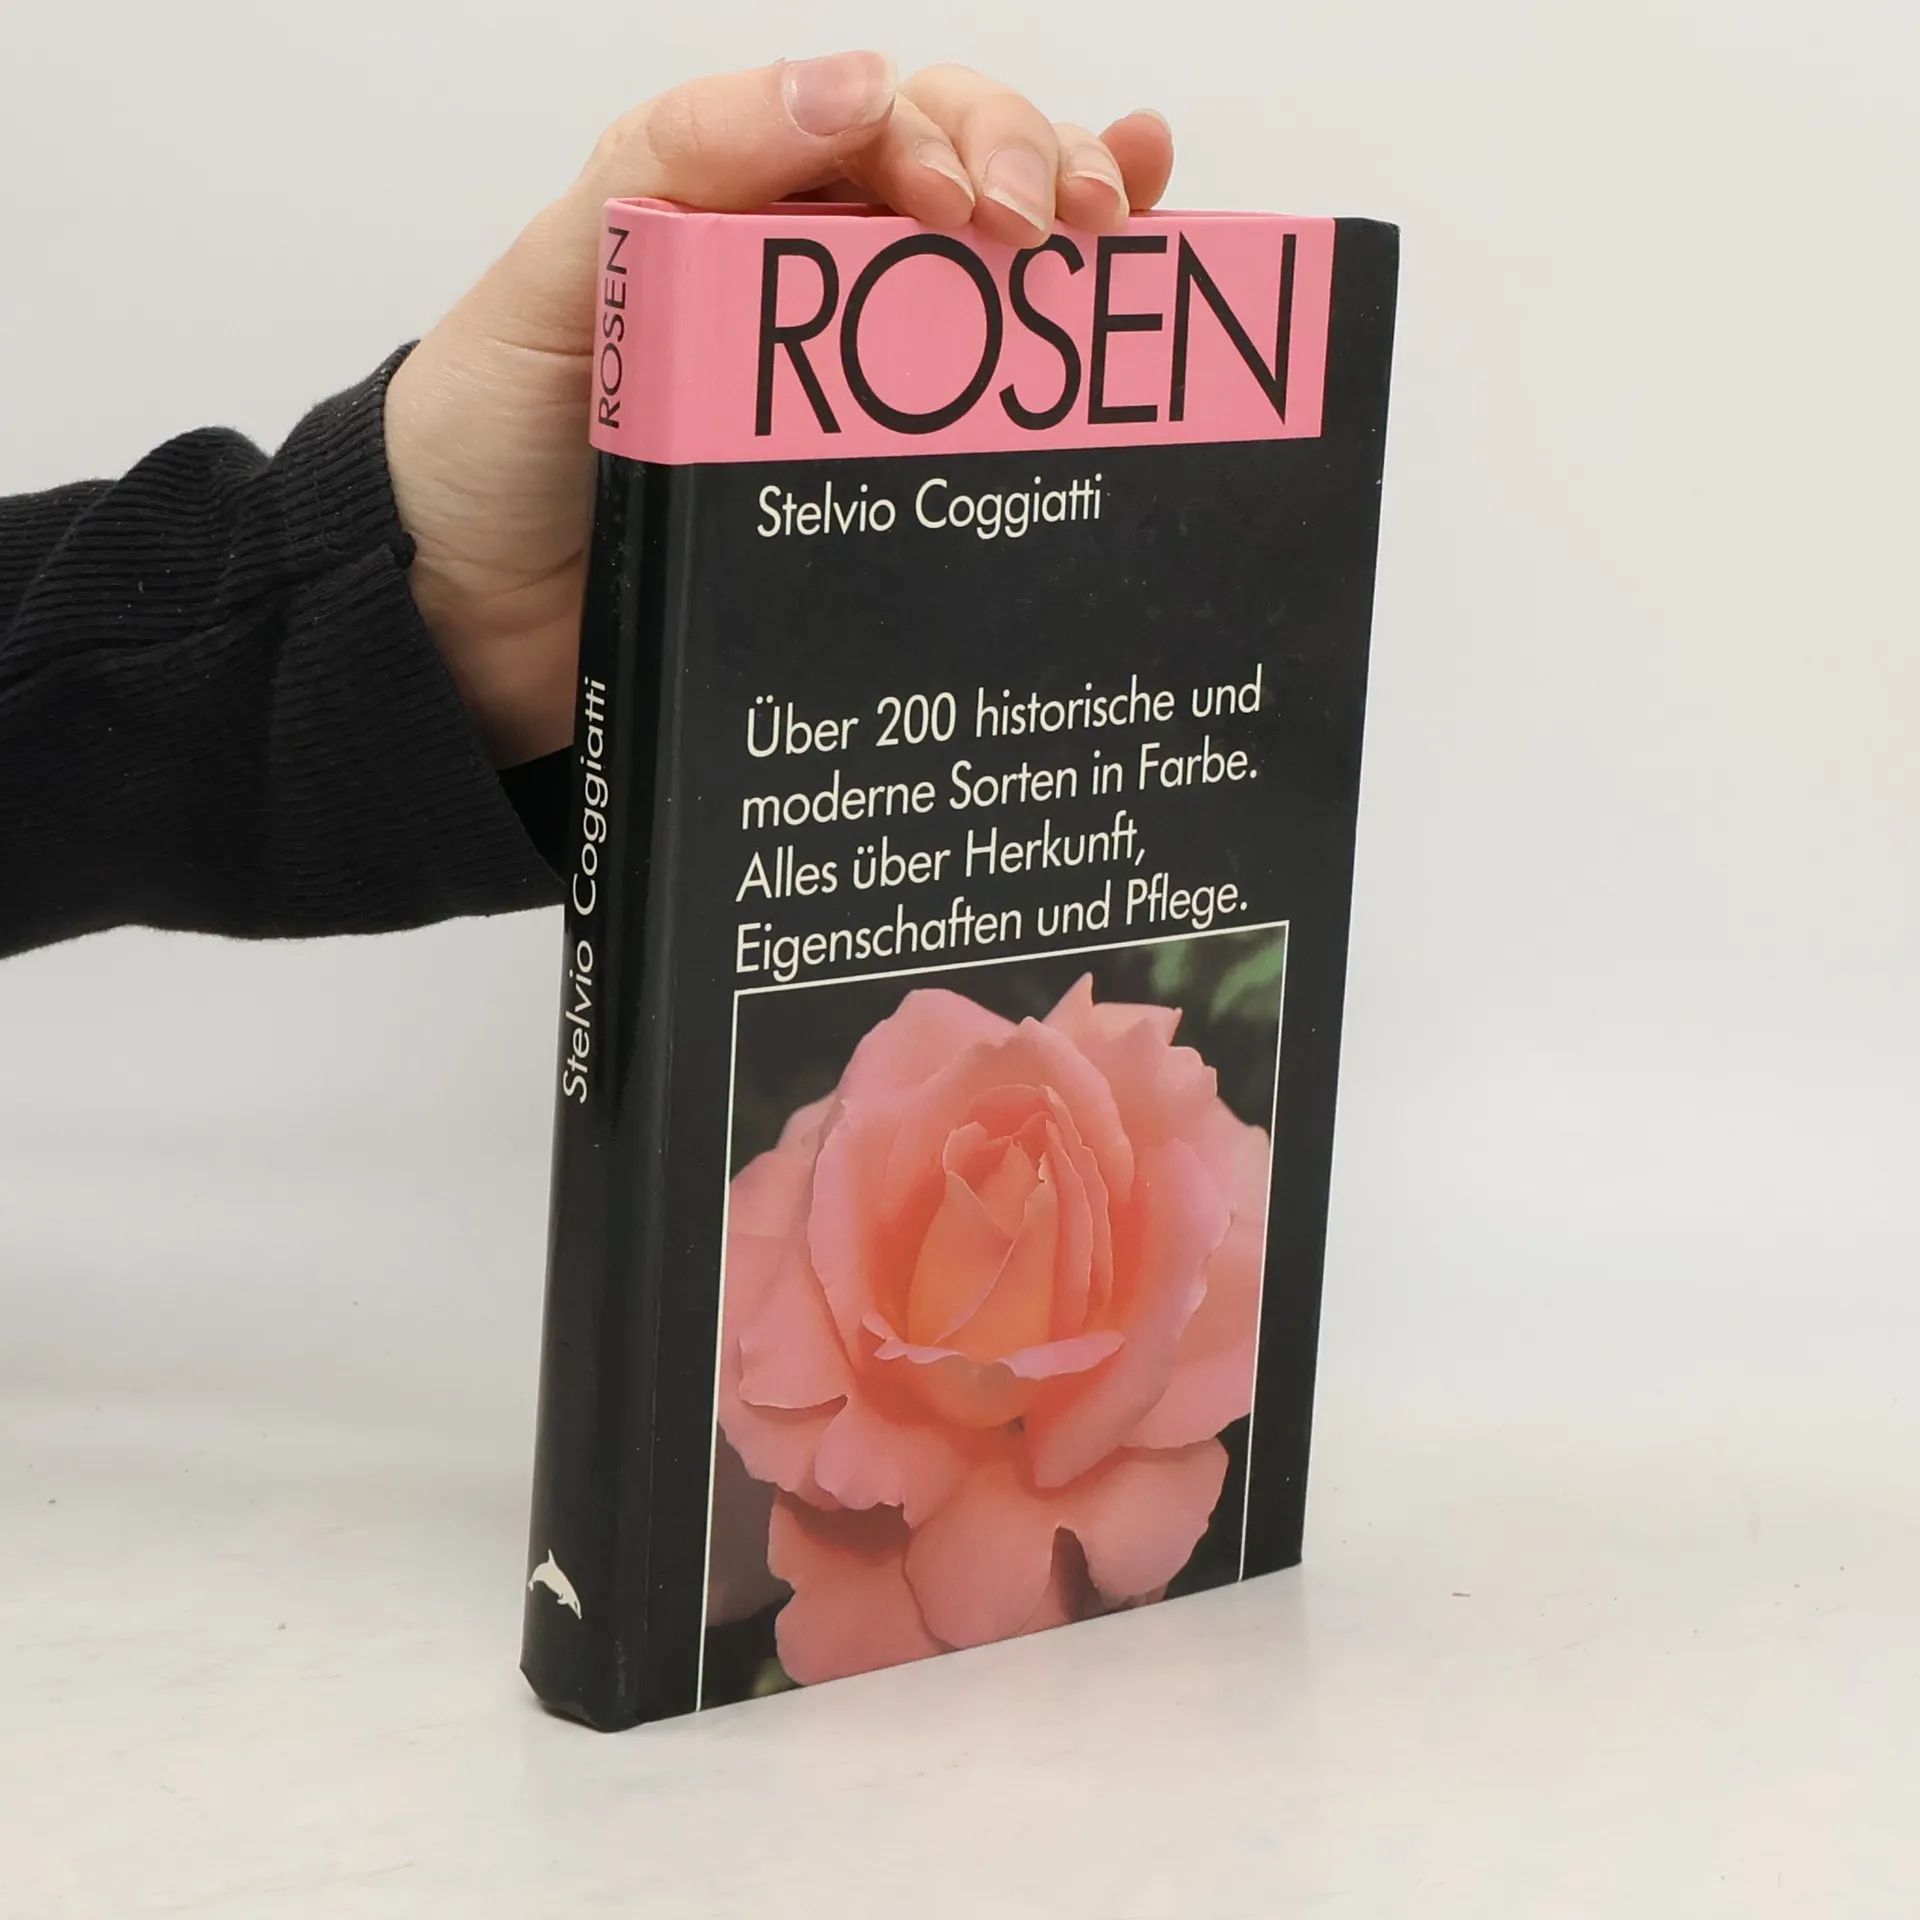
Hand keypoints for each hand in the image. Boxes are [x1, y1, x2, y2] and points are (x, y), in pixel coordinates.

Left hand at [383, 57, 1174, 765]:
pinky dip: (1062, 334)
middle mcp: (818, 275)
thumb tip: (850, 85)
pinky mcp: (878, 477)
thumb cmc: (492, 443)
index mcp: (743, 203)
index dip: (951, 139)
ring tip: (1118, 220)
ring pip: (998, 267)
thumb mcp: (553, 279)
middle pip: (964, 171)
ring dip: (1077, 219)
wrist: (474, 622)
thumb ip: (673, 169)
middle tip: (1060, 227)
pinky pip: (982, 397)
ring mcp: (860, 376)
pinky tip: (1135, 260)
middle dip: (1030, 165)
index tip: (981, 214)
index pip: (882, 124)